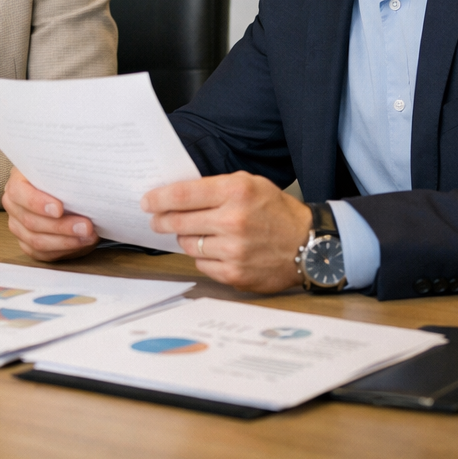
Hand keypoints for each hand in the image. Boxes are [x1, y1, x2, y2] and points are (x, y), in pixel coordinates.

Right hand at [3, 168, 97, 261]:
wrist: (66, 193)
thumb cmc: (63, 180)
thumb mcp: (63, 170)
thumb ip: (67, 174)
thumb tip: (85, 181)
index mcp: (18, 181)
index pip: (18, 192)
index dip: (37, 202)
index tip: (59, 209)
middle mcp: (14, 205)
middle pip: (30, 221)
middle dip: (61, 226)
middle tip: (86, 226)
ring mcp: (18, 226)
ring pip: (36, 241)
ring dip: (65, 241)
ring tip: (88, 236)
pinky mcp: (27, 244)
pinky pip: (42, 254)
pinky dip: (64, 250)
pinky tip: (81, 243)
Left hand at [142, 171, 312, 292]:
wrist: (310, 244)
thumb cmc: (277, 211)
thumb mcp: (249, 184)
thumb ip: (215, 187)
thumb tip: (175, 195)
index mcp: (236, 192)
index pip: (182, 195)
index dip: (158, 198)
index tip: (147, 201)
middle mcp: (233, 221)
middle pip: (178, 221)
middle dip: (162, 220)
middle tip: (156, 219)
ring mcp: (234, 250)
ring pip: (188, 244)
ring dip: (186, 238)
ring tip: (198, 232)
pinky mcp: (235, 273)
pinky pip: (202, 264)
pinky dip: (204, 257)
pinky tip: (215, 249)